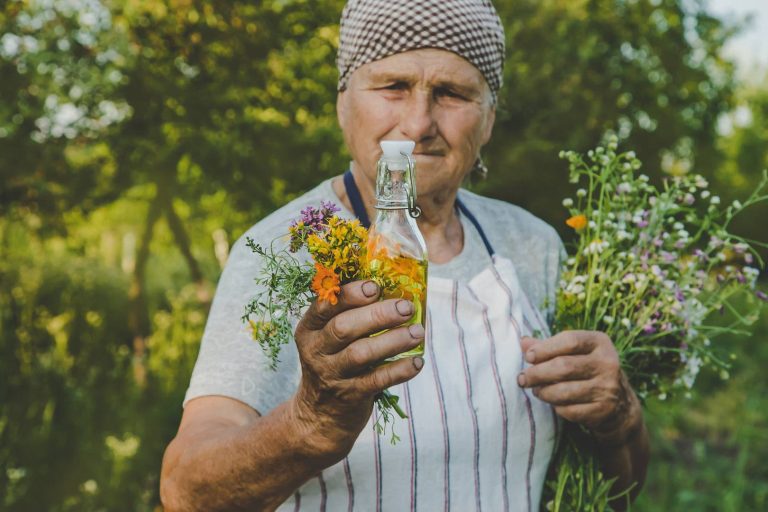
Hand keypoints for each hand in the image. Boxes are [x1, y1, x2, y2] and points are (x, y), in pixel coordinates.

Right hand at [291, 279, 424, 456]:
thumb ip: (348, 314)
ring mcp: (331, 375)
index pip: (325, 305)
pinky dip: (399, 370)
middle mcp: (315, 350)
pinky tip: (417, 362)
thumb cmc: (334, 362)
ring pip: (361, 354)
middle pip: (344, 328)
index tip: (375, 286)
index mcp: (309, 329)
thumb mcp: (327, 338)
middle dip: (377, 315)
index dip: (350, 294)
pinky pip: (377, 380)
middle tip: (406, 306)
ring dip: (393, 341)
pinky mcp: (350, 396)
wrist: (320, 415)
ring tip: (418, 332)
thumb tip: (391, 284)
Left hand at [517, 330, 641, 443]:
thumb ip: (548, 347)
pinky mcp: (603, 410)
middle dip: (537, 374)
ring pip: (564, 391)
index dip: (545, 348)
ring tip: (536, 390)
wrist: (619, 405)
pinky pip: (569, 410)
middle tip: (523, 379)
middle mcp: (608, 363)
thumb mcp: (574, 353)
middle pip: (563, 367)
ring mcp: (608, 388)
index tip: (529, 357)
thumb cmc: (587, 371)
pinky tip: (554, 403)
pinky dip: (557, 407)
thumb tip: (523, 342)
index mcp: (600, 343)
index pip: (569, 340)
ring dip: (543, 392)